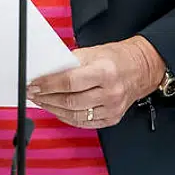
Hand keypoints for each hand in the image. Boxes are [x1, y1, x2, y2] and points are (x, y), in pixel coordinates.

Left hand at [26, 36, 164, 128]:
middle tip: (33, 94)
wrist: (142, 69)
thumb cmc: (117, 58)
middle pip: (70, 101)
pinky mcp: (112, 118)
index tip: (34, 85)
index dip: (48, 85)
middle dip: (47, 98)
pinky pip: (84, 123)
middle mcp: (110, 92)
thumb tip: (46, 71)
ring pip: (75, 115)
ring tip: (42, 102)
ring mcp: (112, 108)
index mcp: (105, 72)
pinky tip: (57, 111)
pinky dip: (67, 118)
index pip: (70, 82)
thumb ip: (70, 62)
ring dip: (53, 109)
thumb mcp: (92, 52)